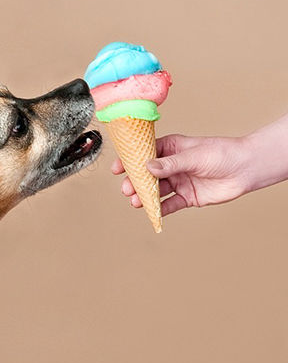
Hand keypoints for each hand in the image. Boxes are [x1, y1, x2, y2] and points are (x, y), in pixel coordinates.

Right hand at [111, 134, 250, 215]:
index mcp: (172, 149)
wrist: (245, 169)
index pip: (146, 154)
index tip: (117, 168)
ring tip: (136, 201)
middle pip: (148, 175)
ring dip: (145, 196)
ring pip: (157, 190)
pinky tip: (152, 213)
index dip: (131, 161)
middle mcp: (173, 166)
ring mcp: (179, 181)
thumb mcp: (193, 155)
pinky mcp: (187, 197)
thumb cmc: (222, 153)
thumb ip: (170, 164)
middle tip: (128, 188)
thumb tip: (148, 167)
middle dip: (136, 181)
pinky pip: (170, 204)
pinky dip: (161, 210)